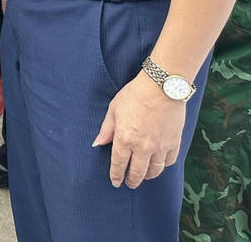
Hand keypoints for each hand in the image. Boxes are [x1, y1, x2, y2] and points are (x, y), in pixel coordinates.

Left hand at [92, 71, 186, 187]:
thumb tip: (97, 144)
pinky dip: (163, 166)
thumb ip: (107, 129)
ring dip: (148, 176)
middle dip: (132, 180)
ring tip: (143, 176)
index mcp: (125, 139)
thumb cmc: (134, 95)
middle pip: (137, 172)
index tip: (115, 182)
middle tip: (129, 183)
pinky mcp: (174, 143)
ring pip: (154, 170)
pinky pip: (169, 161)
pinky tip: (159, 165)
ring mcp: (160, 146)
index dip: (116, 175)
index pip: (119, 164)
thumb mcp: (114, 109)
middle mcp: (143, 147)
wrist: (162, 88)